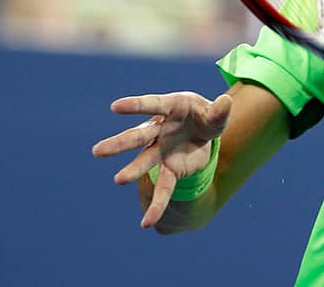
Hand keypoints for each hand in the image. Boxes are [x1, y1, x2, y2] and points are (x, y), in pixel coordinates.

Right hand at [92, 92, 231, 226]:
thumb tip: (225, 102)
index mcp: (171, 108)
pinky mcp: (169, 169)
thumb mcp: (215, 113)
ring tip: (118, 180)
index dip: (135, 105)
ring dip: (132, 171)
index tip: (114, 107)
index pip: (152, 105)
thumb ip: (219, 111)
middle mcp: (160, 130)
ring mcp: (161, 150)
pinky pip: (163, 188)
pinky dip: (157, 205)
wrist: (205, 132)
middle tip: (98, 152)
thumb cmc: (205, 116)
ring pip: (144, 161)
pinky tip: (147, 223)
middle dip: (120, 144)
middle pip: (139, 136)